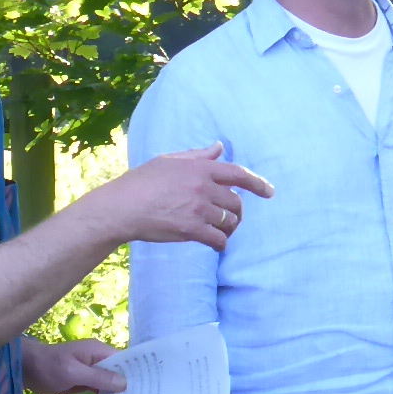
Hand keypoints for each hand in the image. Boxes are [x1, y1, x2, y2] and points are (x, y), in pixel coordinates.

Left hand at [23, 338, 128, 393]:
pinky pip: (97, 392)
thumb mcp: (74, 372)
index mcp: (99, 352)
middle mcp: (98, 361)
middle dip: (123, 391)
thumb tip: (124, 383)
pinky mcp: (84, 383)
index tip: (144, 392)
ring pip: (108, 386)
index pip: (124, 362)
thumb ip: (98, 377)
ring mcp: (91, 372)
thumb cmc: (49, 366)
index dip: (134, 375)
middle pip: (118, 376)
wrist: (26, 370)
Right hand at [107, 145, 275, 249]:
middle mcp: (203, 187)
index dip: (257, 183)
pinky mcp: (192, 230)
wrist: (123, 207)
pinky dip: (221, 244)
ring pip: (229, 222)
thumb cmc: (143, 182)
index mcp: (200, 168)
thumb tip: (219, 147)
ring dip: (229, 229)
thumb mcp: (170, 161)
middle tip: (231, 219)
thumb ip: (199, 156)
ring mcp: (198, 209)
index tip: (269, 192)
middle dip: (237, 212)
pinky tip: (217, 245)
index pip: (238, 174)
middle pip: (236, 202)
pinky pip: (219, 239)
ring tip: (221, 232)